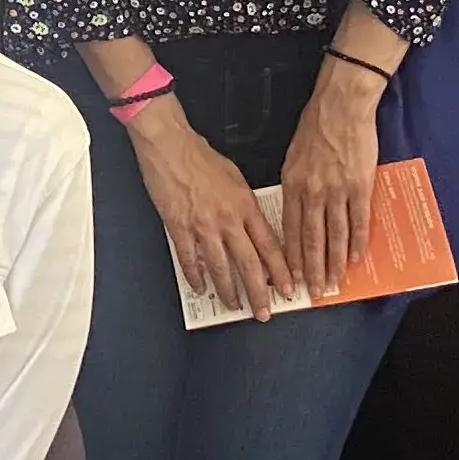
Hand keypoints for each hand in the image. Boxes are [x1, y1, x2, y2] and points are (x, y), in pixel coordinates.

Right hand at [126, 103, 294, 317]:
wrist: (170, 147)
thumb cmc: (201, 157)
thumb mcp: (235, 179)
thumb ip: (246, 207)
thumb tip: (253, 231)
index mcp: (245, 206)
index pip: (269, 246)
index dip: (280, 272)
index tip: (287, 289)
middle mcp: (228, 220)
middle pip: (249, 264)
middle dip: (258, 293)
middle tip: (264, 312)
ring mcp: (203, 226)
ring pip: (221, 268)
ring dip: (229, 291)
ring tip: (234, 306)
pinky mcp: (179, 228)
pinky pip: (190, 260)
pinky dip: (196, 276)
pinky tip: (201, 288)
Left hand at [276, 60, 384, 298]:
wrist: (341, 106)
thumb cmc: (315, 128)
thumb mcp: (293, 158)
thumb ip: (294, 187)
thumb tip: (296, 212)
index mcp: (291, 185)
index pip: (289, 230)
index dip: (290, 257)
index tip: (290, 278)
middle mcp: (311, 192)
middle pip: (311, 240)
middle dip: (311, 270)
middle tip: (313, 292)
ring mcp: (336, 191)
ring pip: (334, 236)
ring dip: (334, 262)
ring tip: (334, 283)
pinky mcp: (359, 186)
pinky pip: (358, 221)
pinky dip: (356, 242)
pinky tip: (355, 259)